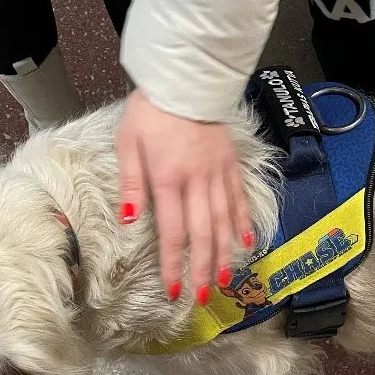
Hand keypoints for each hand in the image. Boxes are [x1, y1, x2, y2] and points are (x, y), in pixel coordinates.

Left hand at [115, 90, 253, 303]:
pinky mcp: (231, 164)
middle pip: (203, 234)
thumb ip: (132, 183)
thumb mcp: (129, 142)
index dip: (174, 264)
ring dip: (224, 254)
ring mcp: (218, 174)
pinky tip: (246, 242)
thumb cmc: (151, 110)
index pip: (173, 232)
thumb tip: (132, 220)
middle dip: (202, 269)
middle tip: (202, 298)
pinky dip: (243, 222)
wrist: (187, 77)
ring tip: (224, 280)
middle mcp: (198, 182)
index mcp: (169, 179)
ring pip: (224, 222)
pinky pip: (239, 199)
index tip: (173, 290)